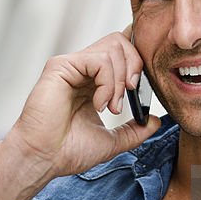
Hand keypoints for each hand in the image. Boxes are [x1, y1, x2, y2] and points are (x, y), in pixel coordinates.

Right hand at [5, 29, 161, 177]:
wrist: (44, 159)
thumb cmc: (68, 151)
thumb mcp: (112, 142)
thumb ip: (134, 130)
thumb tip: (156, 121)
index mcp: (93, 81)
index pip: (122, 52)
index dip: (138, 61)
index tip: (140, 89)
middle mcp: (82, 69)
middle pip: (121, 41)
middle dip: (135, 66)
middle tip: (130, 95)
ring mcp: (72, 66)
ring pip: (113, 47)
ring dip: (120, 80)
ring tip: (111, 107)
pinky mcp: (61, 66)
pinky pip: (98, 60)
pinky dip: (107, 83)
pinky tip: (98, 104)